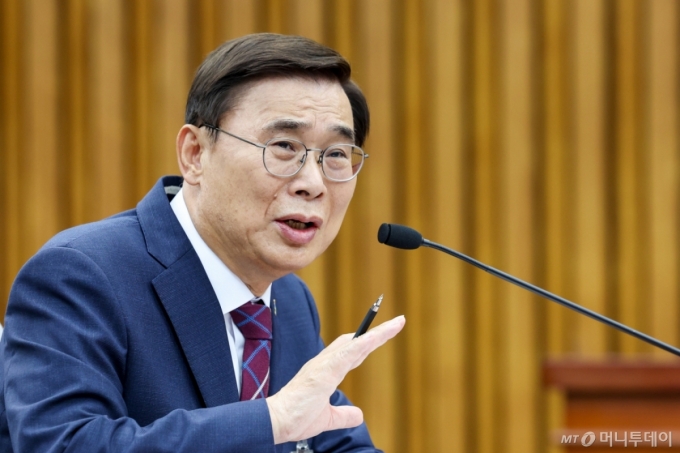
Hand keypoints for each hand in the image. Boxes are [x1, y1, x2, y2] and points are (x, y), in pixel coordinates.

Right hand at [266, 315, 404, 443]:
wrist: (277, 422)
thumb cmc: (296, 417)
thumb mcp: (327, 418)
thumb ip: (343, 415)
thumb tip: (359, 415)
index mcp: (327, 370)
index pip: (354, 352)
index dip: (369, 342)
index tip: (385, 333)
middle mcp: (326, 362)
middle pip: (357, 342)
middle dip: (378, 332)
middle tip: (398, 322)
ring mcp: (325, 364)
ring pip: (356, 343)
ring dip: (377, 333)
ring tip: (396, 324)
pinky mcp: (324, 371)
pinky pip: (348, 353)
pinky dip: (363, 343)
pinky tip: (377, 337)